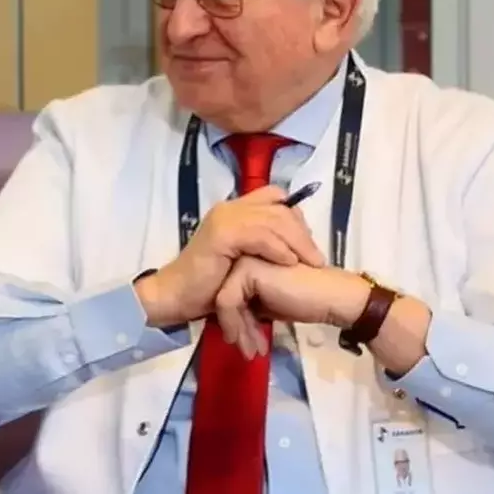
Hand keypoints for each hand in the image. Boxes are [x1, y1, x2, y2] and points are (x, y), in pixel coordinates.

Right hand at [136, 186, 325, 327]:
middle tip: (317, 257)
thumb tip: (293, 246)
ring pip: (273, 220)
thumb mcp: (240, 259)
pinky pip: (259, 236)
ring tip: (312, 262)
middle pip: (279, 207)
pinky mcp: (221, 235)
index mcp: (234, 210)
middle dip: (303, 231)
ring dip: (298, 241)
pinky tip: (290, 262)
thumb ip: (259, 246)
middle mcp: (229, 208)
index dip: (295, 215)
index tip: (308, 243)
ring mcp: (224, 219)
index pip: (275, 197)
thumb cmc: (207, 283)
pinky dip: (278, 248)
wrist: (175, 296)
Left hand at [214, 257, 369, 357]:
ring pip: (223, 301)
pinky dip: (235, 325)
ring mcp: (244, 259)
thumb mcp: (270, 305)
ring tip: (251, 352)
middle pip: (224, 297)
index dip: (237, 323)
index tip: (248, 347)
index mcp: (249, 260)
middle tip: (249, 353)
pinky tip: (252, 342)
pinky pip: (227, 302)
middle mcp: (243, 255)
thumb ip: (248, 306)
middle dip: (237, 329)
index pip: (230, 294)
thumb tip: (227, 324)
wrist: (331, 297)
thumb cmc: (306, 300)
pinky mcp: (247, 269)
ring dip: (238, 331)